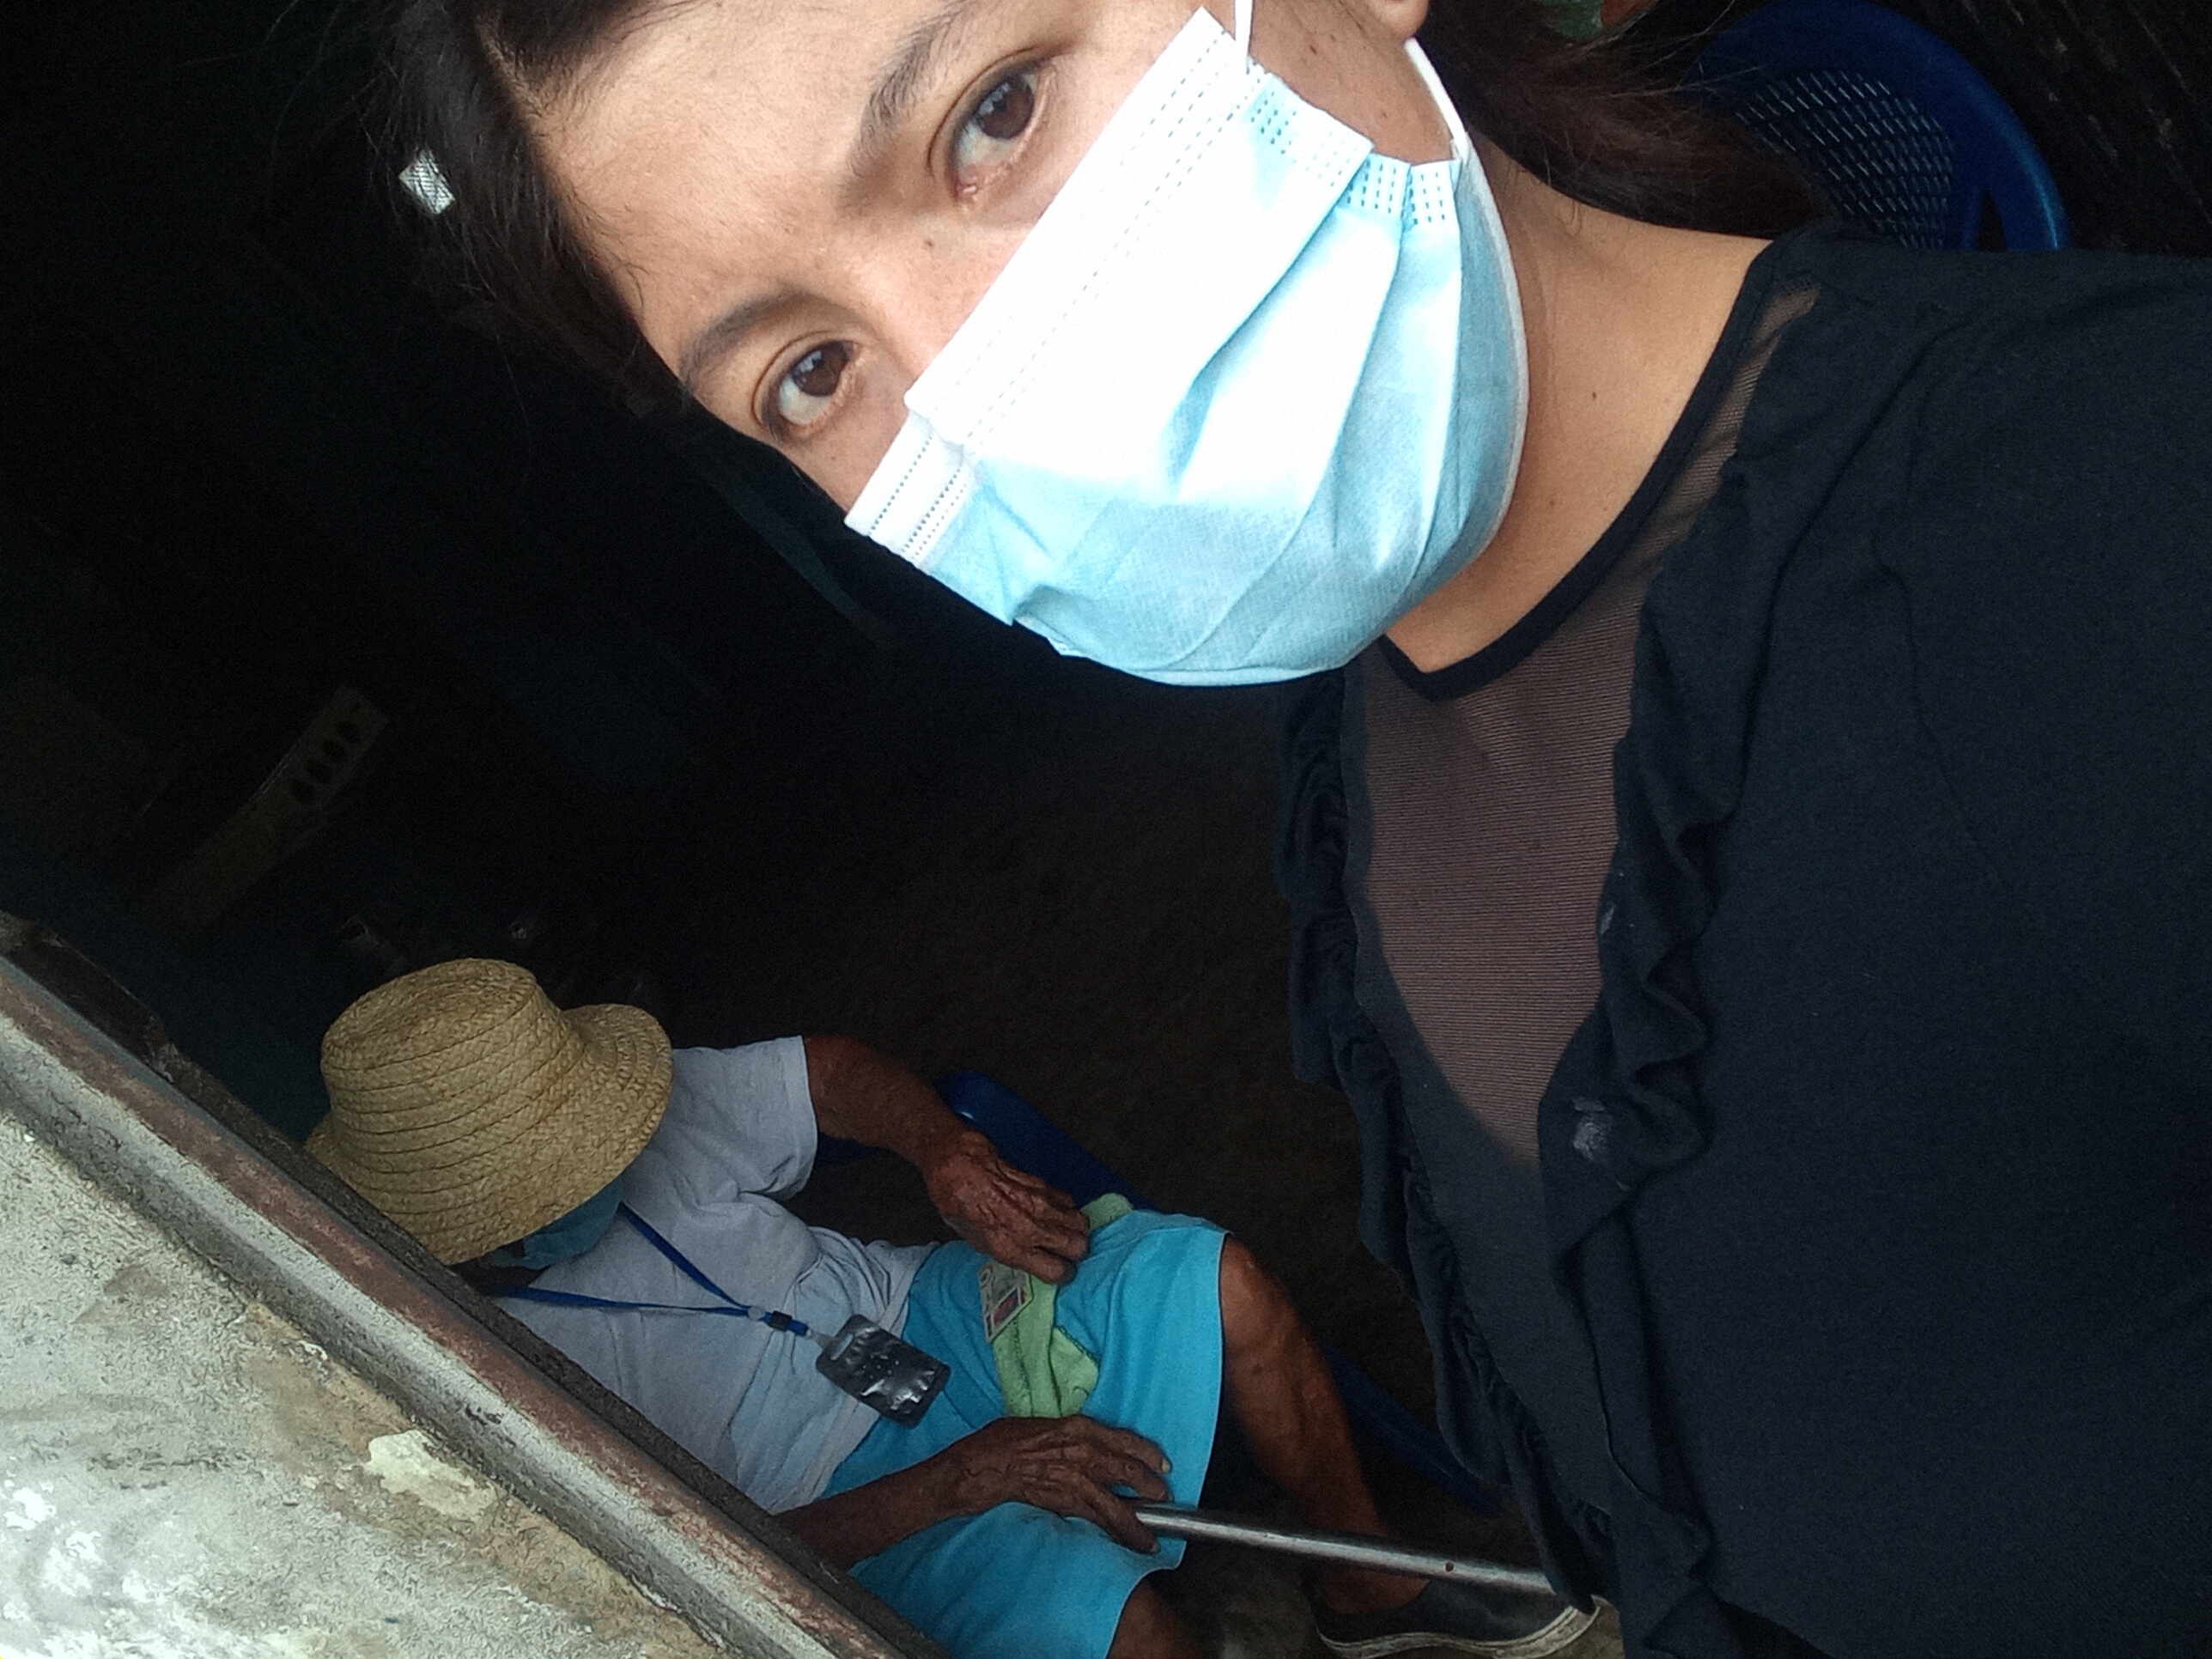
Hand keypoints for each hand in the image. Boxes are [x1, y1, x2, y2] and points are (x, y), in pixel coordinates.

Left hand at [921, 1128, 1090, 1282]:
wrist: (958, 1165)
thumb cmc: (958, 1203)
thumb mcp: (976, 1241)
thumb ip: (1005, 1251)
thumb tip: (1024, 1257)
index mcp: (1011, 1248)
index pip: (1057, 1271)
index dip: (1061, 1273)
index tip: (1059, 1271)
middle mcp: (1031, 1228)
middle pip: (1078, 1246)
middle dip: (1075, 1252)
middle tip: (1066, 1252)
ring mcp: (1042, 1205)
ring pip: (1081, 1223)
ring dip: (1076, 1230)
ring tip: (1065, 1232)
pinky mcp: (1044, 1185)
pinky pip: (1069, 1202)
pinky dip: (1066, 1209)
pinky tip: (1055, 1211)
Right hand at [930, 1417, 1169, 1552]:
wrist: (980, 1464)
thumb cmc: (1002, 1441)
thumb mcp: (1042, 1426)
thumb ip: (1067, 1435)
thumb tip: (1083, 1444)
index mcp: (1077, 1426)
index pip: (1124, 1439)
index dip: (1146, 1452)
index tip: (1160, 1463)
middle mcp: (1082, 1449)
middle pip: (1127, 1469)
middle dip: (1150, 1485)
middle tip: (1164, 1494)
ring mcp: (1074, 1477)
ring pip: (1116, 1501)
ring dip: (1137, 1521)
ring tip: (1150, 1537)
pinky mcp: (1063, 1501)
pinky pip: (1096, 1518)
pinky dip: (1114, 1532)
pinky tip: (1124, 1542)